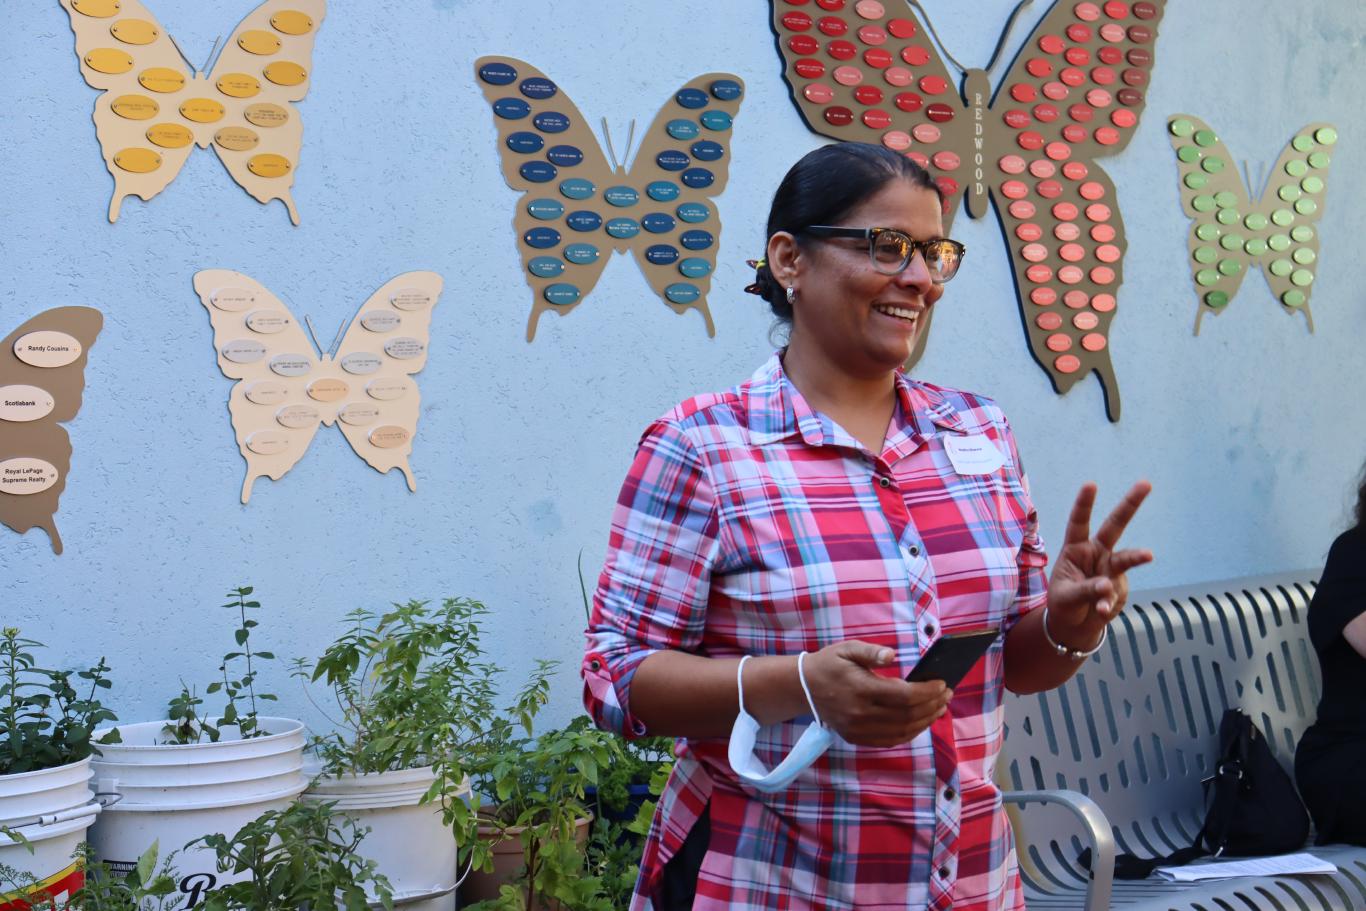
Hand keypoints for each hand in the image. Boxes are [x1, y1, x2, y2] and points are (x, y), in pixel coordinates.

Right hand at [802, 640, 949, 746]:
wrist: (804, 687)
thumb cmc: (830, 663)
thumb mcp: (847, 649)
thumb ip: (871, 652)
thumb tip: (892, 655)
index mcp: (860, 689)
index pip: (904, 696)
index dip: (927, 691)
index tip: (942, 684)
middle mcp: (860, 713)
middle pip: (907, 715)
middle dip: (932, 705)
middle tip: (947, 694)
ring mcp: (858, 729)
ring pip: (902, 732)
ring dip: (925, 721)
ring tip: (939, 708)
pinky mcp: (856, 738)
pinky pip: (890, 740)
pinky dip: (910, 733)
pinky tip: (921, 721)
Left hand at [1047, 481, 1153, 650]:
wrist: (1074, 625)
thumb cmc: (1064, 603)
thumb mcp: (1066, 596)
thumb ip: (1085, 589)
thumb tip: (1106, 585)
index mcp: (1076, 548)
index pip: (1079, 523)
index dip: (1084, 504)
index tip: (1091, 484)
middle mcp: (1096, 553)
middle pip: (1115, 526)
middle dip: (1130, 504)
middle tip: (1146, 483)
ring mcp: (1111, 569)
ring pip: (1126, 558)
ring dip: (1137, 556)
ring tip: (1148, 555)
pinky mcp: (1120, 587)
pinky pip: (1116, 593)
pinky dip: (1107, 603)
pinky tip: (1099, 611)